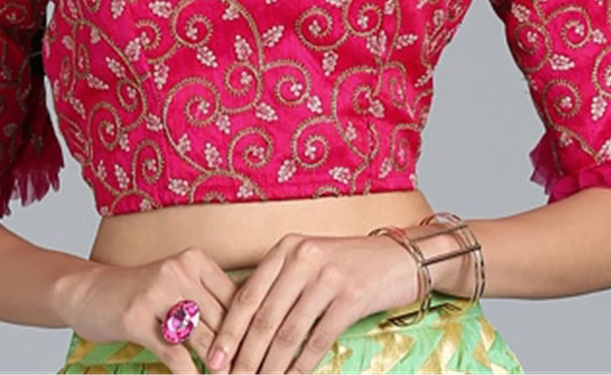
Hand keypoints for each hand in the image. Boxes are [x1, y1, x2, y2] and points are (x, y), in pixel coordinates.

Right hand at [51, 246, 240, 374]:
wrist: (89, 291)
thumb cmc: (142, 294)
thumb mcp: (178, 287)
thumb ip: (209, 302)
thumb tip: (249, 332)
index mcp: (195, 260)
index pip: (236, 299)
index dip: (250, 332)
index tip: (261, 358)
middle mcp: (178, 270)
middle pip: (221, 320)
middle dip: (235, 354)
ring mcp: (156, 291)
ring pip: (201, 337)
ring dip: (217, 368)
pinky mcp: (136, 316)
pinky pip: (172, 352)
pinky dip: (188, 374)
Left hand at [204, 232, 418, 374]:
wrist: (398, 259)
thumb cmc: (347, 264)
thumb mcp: (308, 261)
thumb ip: (278, 284)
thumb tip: (240, 329)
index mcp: (286, 248)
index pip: (248, 295)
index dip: (228, 332)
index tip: (213, 361)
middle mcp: (303, 257)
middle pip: (264, 319)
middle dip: (244, 357)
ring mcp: (327, 276)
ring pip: (288, 334)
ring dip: (270, 368)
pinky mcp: (351, 297)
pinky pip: (318, 341)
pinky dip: (301, 368)